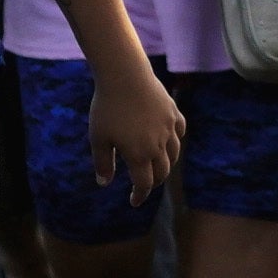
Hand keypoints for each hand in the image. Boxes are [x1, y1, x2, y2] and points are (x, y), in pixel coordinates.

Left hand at [87, 64, 186, 205]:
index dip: (140, 196)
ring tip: (156, 165)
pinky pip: (179, 132)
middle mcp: (157, 144)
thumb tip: (104, 183)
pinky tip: (168, 140)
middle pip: (163, 172)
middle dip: (154, 182)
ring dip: (166, 163)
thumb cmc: (107, 108)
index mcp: (138, 155)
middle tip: (144, 185)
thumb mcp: (98, 138)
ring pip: (174, 153)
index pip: (144, 184)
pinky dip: (175, 140)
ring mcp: (168, 128)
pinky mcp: (173, 112)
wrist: (124, 76)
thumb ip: (102, 163)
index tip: (134, 202)